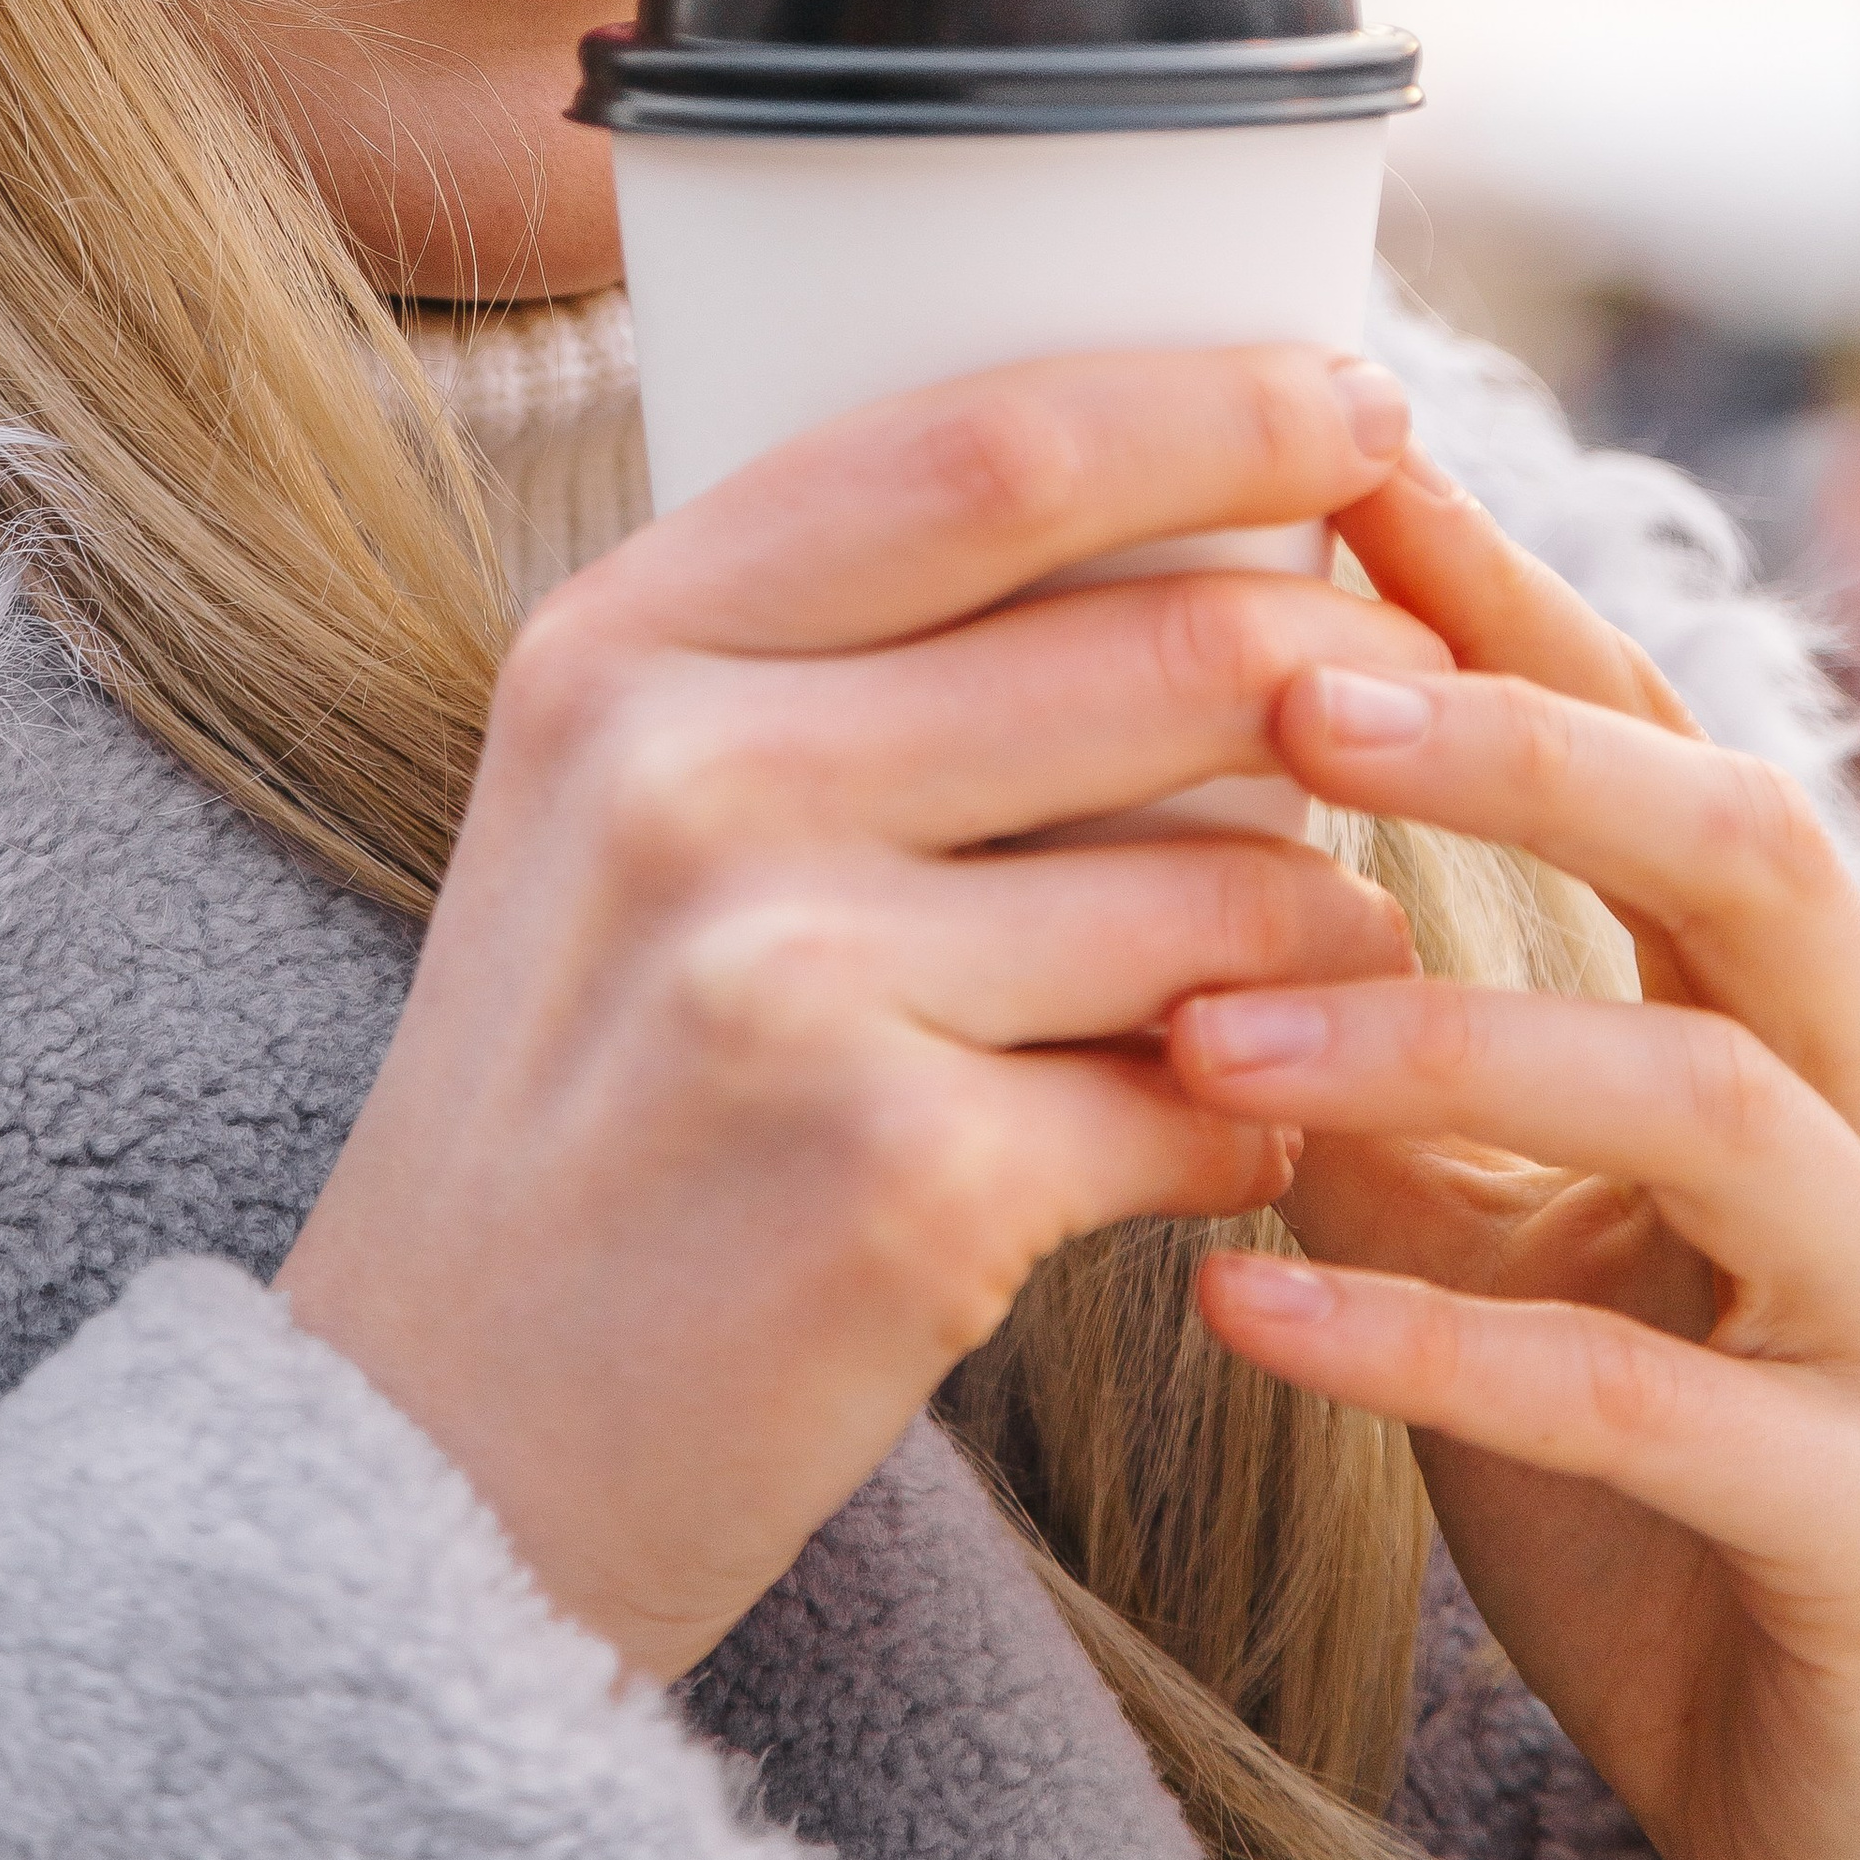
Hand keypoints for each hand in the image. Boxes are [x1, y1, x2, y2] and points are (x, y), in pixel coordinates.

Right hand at [279, 345, 1436, 1678]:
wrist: (432, 1458)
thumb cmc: (584, 1098)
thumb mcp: (612, 808)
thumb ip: (820, 655)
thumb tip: (1179, 526)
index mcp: (619, 647)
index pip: (981, 450)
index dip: (1213, 407)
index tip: (1361, 401)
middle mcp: (687, 779)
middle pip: (1158, 647)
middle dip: (1352, 666)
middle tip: (1428, 695)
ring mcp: (787, 979)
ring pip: (1227, 881)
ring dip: (1331, 918)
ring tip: (1316, 951)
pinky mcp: (902, 1182)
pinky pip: (1214, 1095)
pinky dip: (1263, 1114)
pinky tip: (1219, 1134)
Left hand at [1173, 453, 1859, 1859]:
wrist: (1830, 1794)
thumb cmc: (1650, 1463)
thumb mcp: (1503, 1224)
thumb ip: (1391, 1057)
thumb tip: (1165, 862)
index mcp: (1788, 1022)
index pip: (1664, 744)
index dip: (1516, 609)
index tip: (1341, 476)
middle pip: (1744, 852)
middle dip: (1523, 749)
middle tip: (1290, 687)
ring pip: (1709, 1101)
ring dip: (1444, 1036)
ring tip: (1206, 1019)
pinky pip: (1646, 1403)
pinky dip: (1429, 1338)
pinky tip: (1240, 1302)